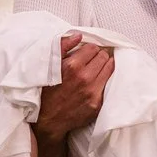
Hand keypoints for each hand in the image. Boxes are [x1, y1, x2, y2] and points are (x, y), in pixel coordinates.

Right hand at [33, 32, 112, 156]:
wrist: (48, 121)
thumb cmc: (46, 92)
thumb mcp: (49, 66)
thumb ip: (62, 47)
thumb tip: (78, 35)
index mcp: (72, 66)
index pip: (93, 48)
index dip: (89, 49)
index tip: (85, 54)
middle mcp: (85, 78)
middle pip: (104, 57)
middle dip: (98, 57)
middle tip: (91, 61)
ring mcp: (93, 92)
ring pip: (110, 68)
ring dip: (104, 67)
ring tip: (95, 71)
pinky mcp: (97, 103)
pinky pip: (109, 84)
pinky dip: (104, 81)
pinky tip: (95, 83)